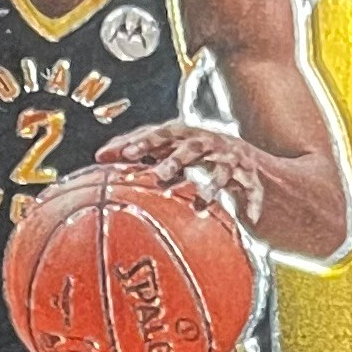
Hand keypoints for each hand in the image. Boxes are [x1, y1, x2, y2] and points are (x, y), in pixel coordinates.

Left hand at [97, 122, 269, 232]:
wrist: (248, 161)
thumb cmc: (197, 157)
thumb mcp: (170, 152)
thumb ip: (140, 152)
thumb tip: (99, 156)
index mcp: (186, 136)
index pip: (163, 133)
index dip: (144, 141)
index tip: (123, 154)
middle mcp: (210, 142)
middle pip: (192, 146)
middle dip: (176, 159)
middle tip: (159, 176)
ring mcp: (231, 158)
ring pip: (222, 169)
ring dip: (211, 185)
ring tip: (200, 203)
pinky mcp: (250, 175)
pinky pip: (252, 189)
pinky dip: (250, 202)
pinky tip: (247, 218)